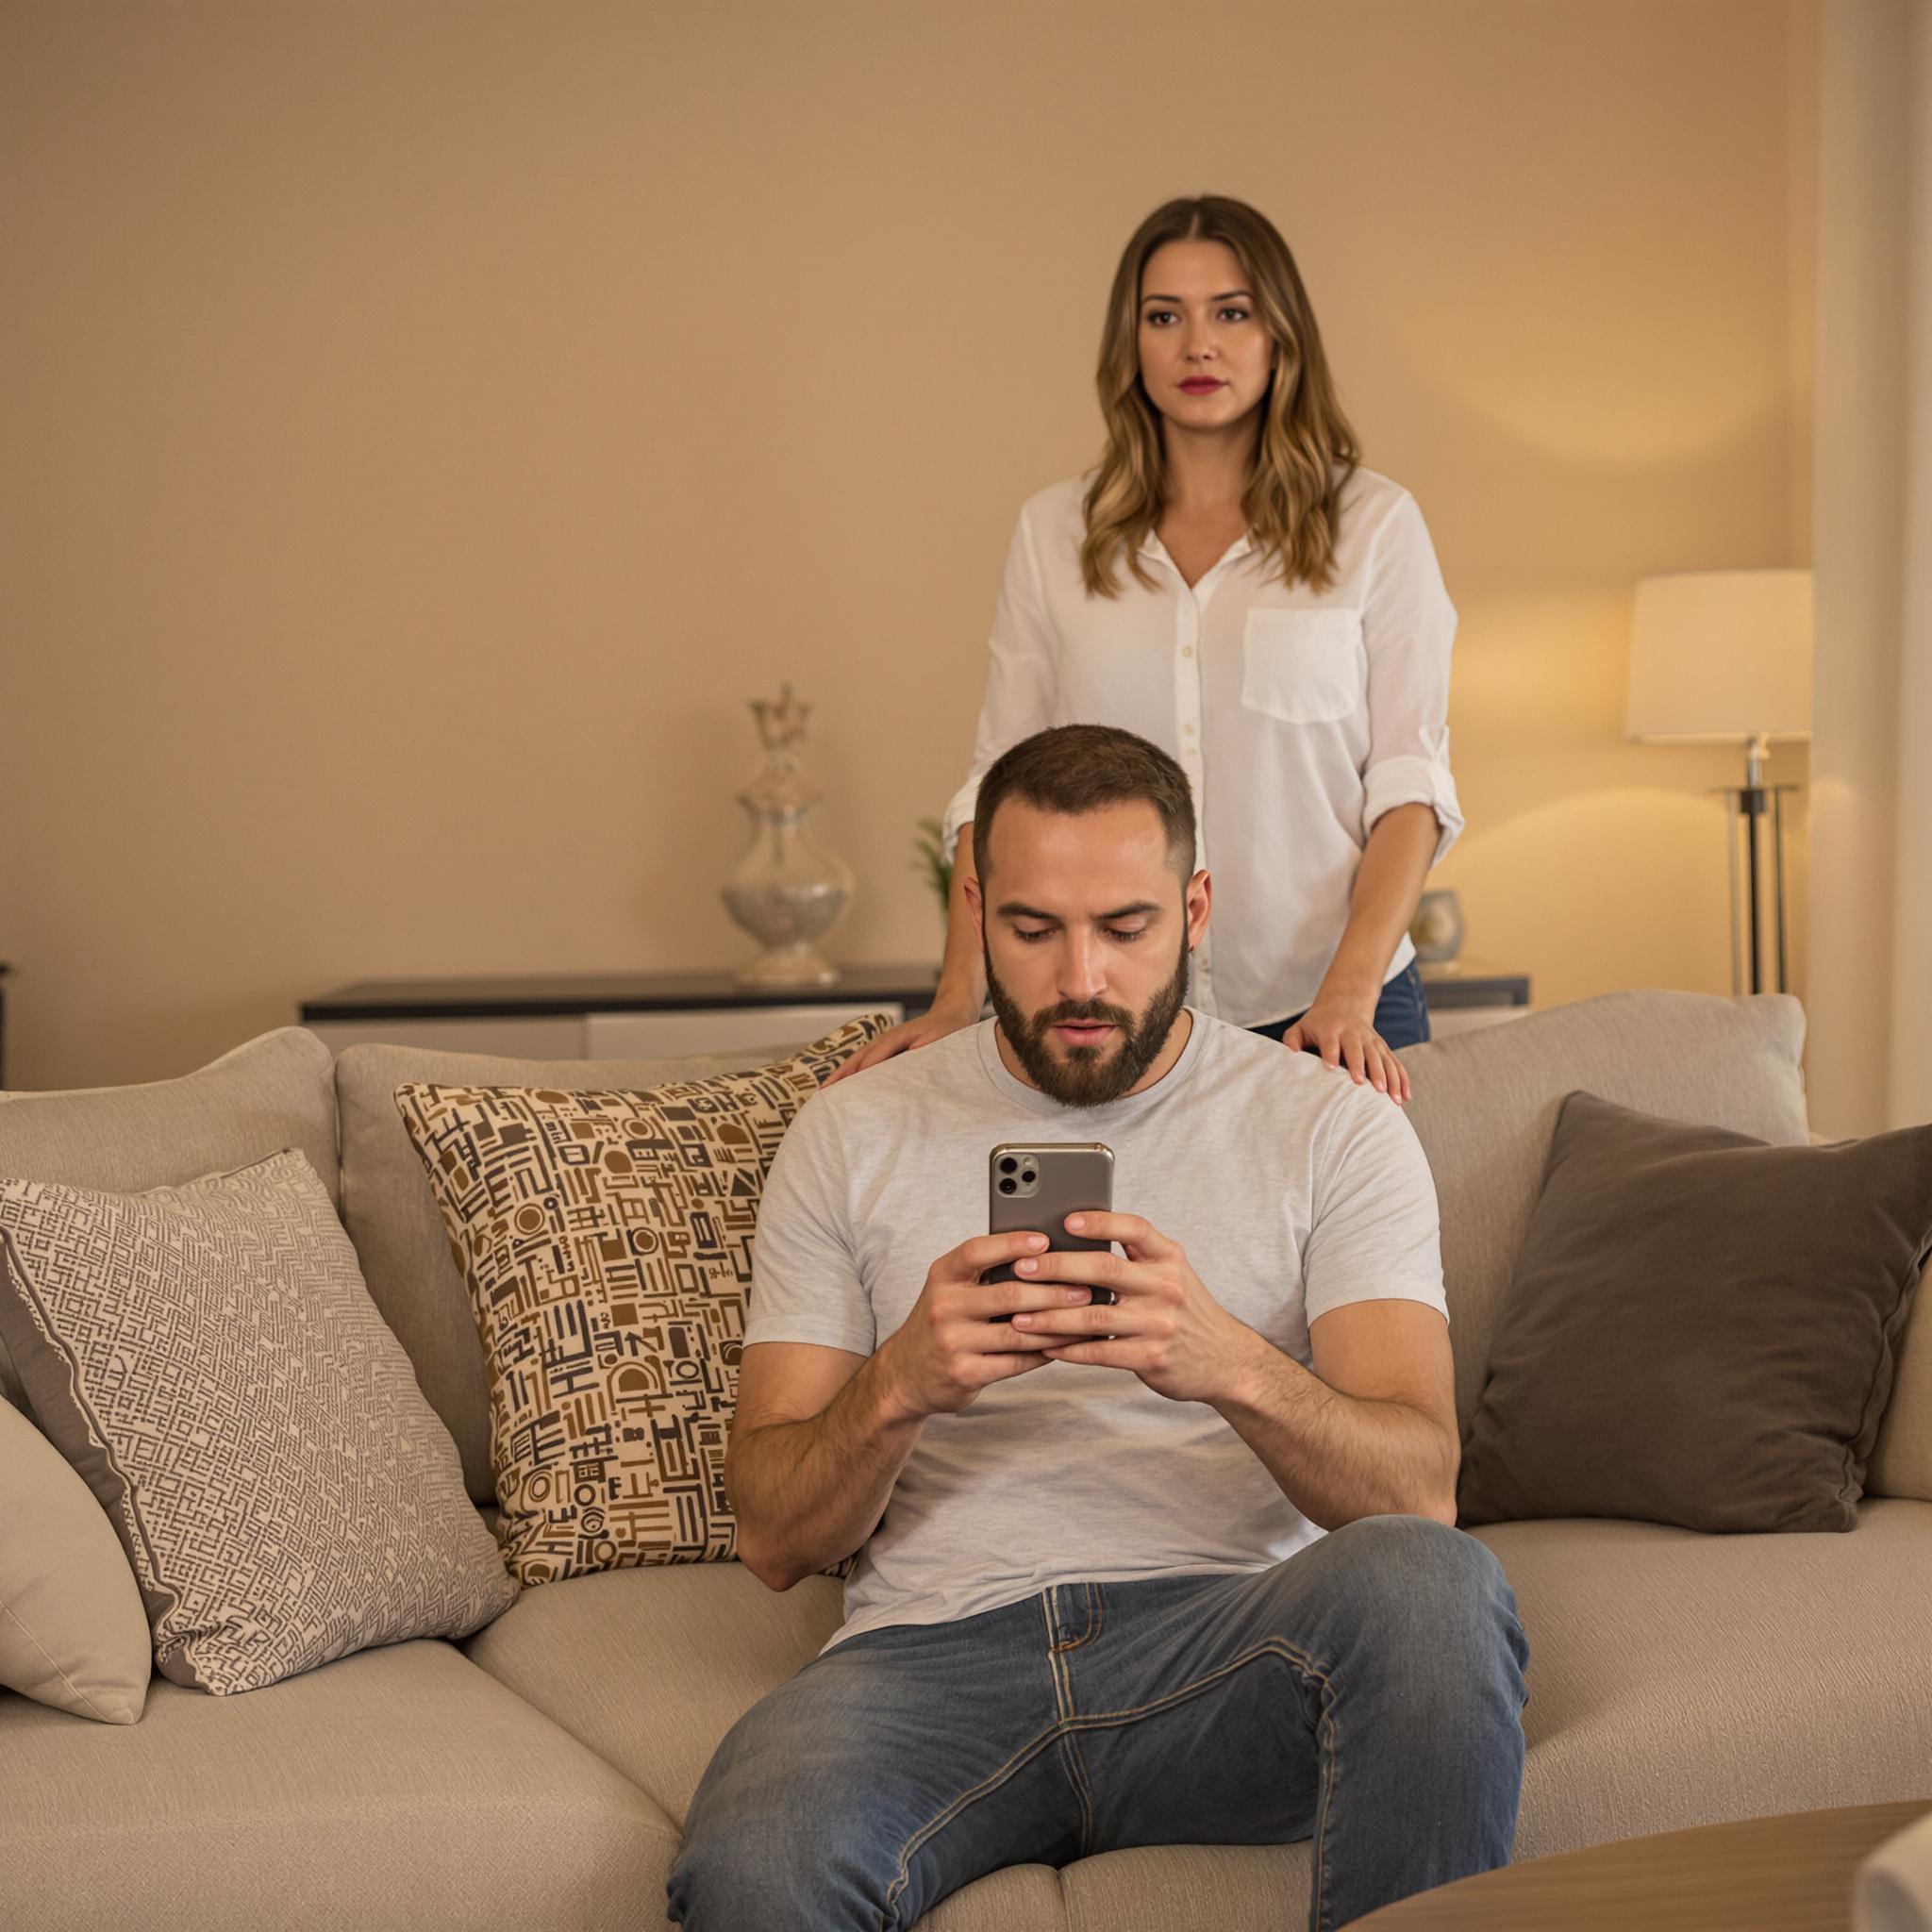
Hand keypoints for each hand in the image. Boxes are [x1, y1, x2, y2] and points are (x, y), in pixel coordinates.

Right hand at [822, 993, 979, 1086]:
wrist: (949, 1017)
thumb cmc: (945, 1031)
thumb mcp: (938, 1039)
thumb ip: (924, 1048)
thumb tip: (909, 1057)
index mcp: (896, 1038)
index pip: (874, 1057)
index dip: (861, 1073)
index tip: (849, 1090)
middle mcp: (883, 1041)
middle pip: (857, 1059)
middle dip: (841, 1076)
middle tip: (825, 1094)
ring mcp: (881, 1046)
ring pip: (856, 1061)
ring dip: (840, 1076)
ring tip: (824, 1092)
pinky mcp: (884, 1052)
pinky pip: (862, 1063)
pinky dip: (849, 1074)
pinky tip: (842, 1086)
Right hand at [875, 1231, 1095, 1419]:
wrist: (906, 1374)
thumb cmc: (943, 1321)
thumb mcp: (950, 1289)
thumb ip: (985, 1273)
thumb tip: (1045, 1254)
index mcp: (942, 1275)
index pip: (978, 1251)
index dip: (1012, 1243)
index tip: (1046, 1239)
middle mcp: (944, 1306)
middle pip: (1008, 1293)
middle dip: (1054, 1290)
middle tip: (1086, 1288)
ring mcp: (953, 1342)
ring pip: (1018, 1332)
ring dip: (1058, 1325)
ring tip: (1085, 1318)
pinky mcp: (965, 1373)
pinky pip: (1015, 1362)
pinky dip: (1044, 1353)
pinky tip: (1064, 1345)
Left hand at [1006, 1212, 1260, 1405]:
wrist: (1226, 1360)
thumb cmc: (1185, 1311)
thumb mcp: (1172, 1274)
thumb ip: (1135, 1258)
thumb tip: (1072, 1240)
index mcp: (1169, 1258)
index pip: (1134, 1228)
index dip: (1099, 1221)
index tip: (1064, 1219)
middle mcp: (1166, 1286)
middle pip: (1104, 1268)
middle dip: (1056, 1266)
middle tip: (1021, 1267)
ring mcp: (1159, 1323)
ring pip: (1094, 1315)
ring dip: (1051, 1317)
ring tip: (1019, 1317)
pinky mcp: (1151, 1357)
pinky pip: (1100, 1352)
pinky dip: (1069, 1350)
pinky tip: (1046, 1348)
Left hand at [1281, 998, 1409, 1103]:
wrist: (1344, 1005)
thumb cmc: (1317, 1024)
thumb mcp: (1301, 1027)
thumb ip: (1292, 1039)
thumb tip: (1290, 1052)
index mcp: (1331, 1028)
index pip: (1331, 1040)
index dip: (1331, 1053)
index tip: (1330, 1068)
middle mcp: (1354, 1033)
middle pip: (1359, 1049)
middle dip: (1362, 1066)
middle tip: (1364, 1085)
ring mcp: (1371, 1040)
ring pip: (1382, 1058)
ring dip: (1388, 1077)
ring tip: (1391, 1099)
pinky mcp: (1383, 1047)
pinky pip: (1395, 1063)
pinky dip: (1402, 1080)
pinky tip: (1405, 1097)